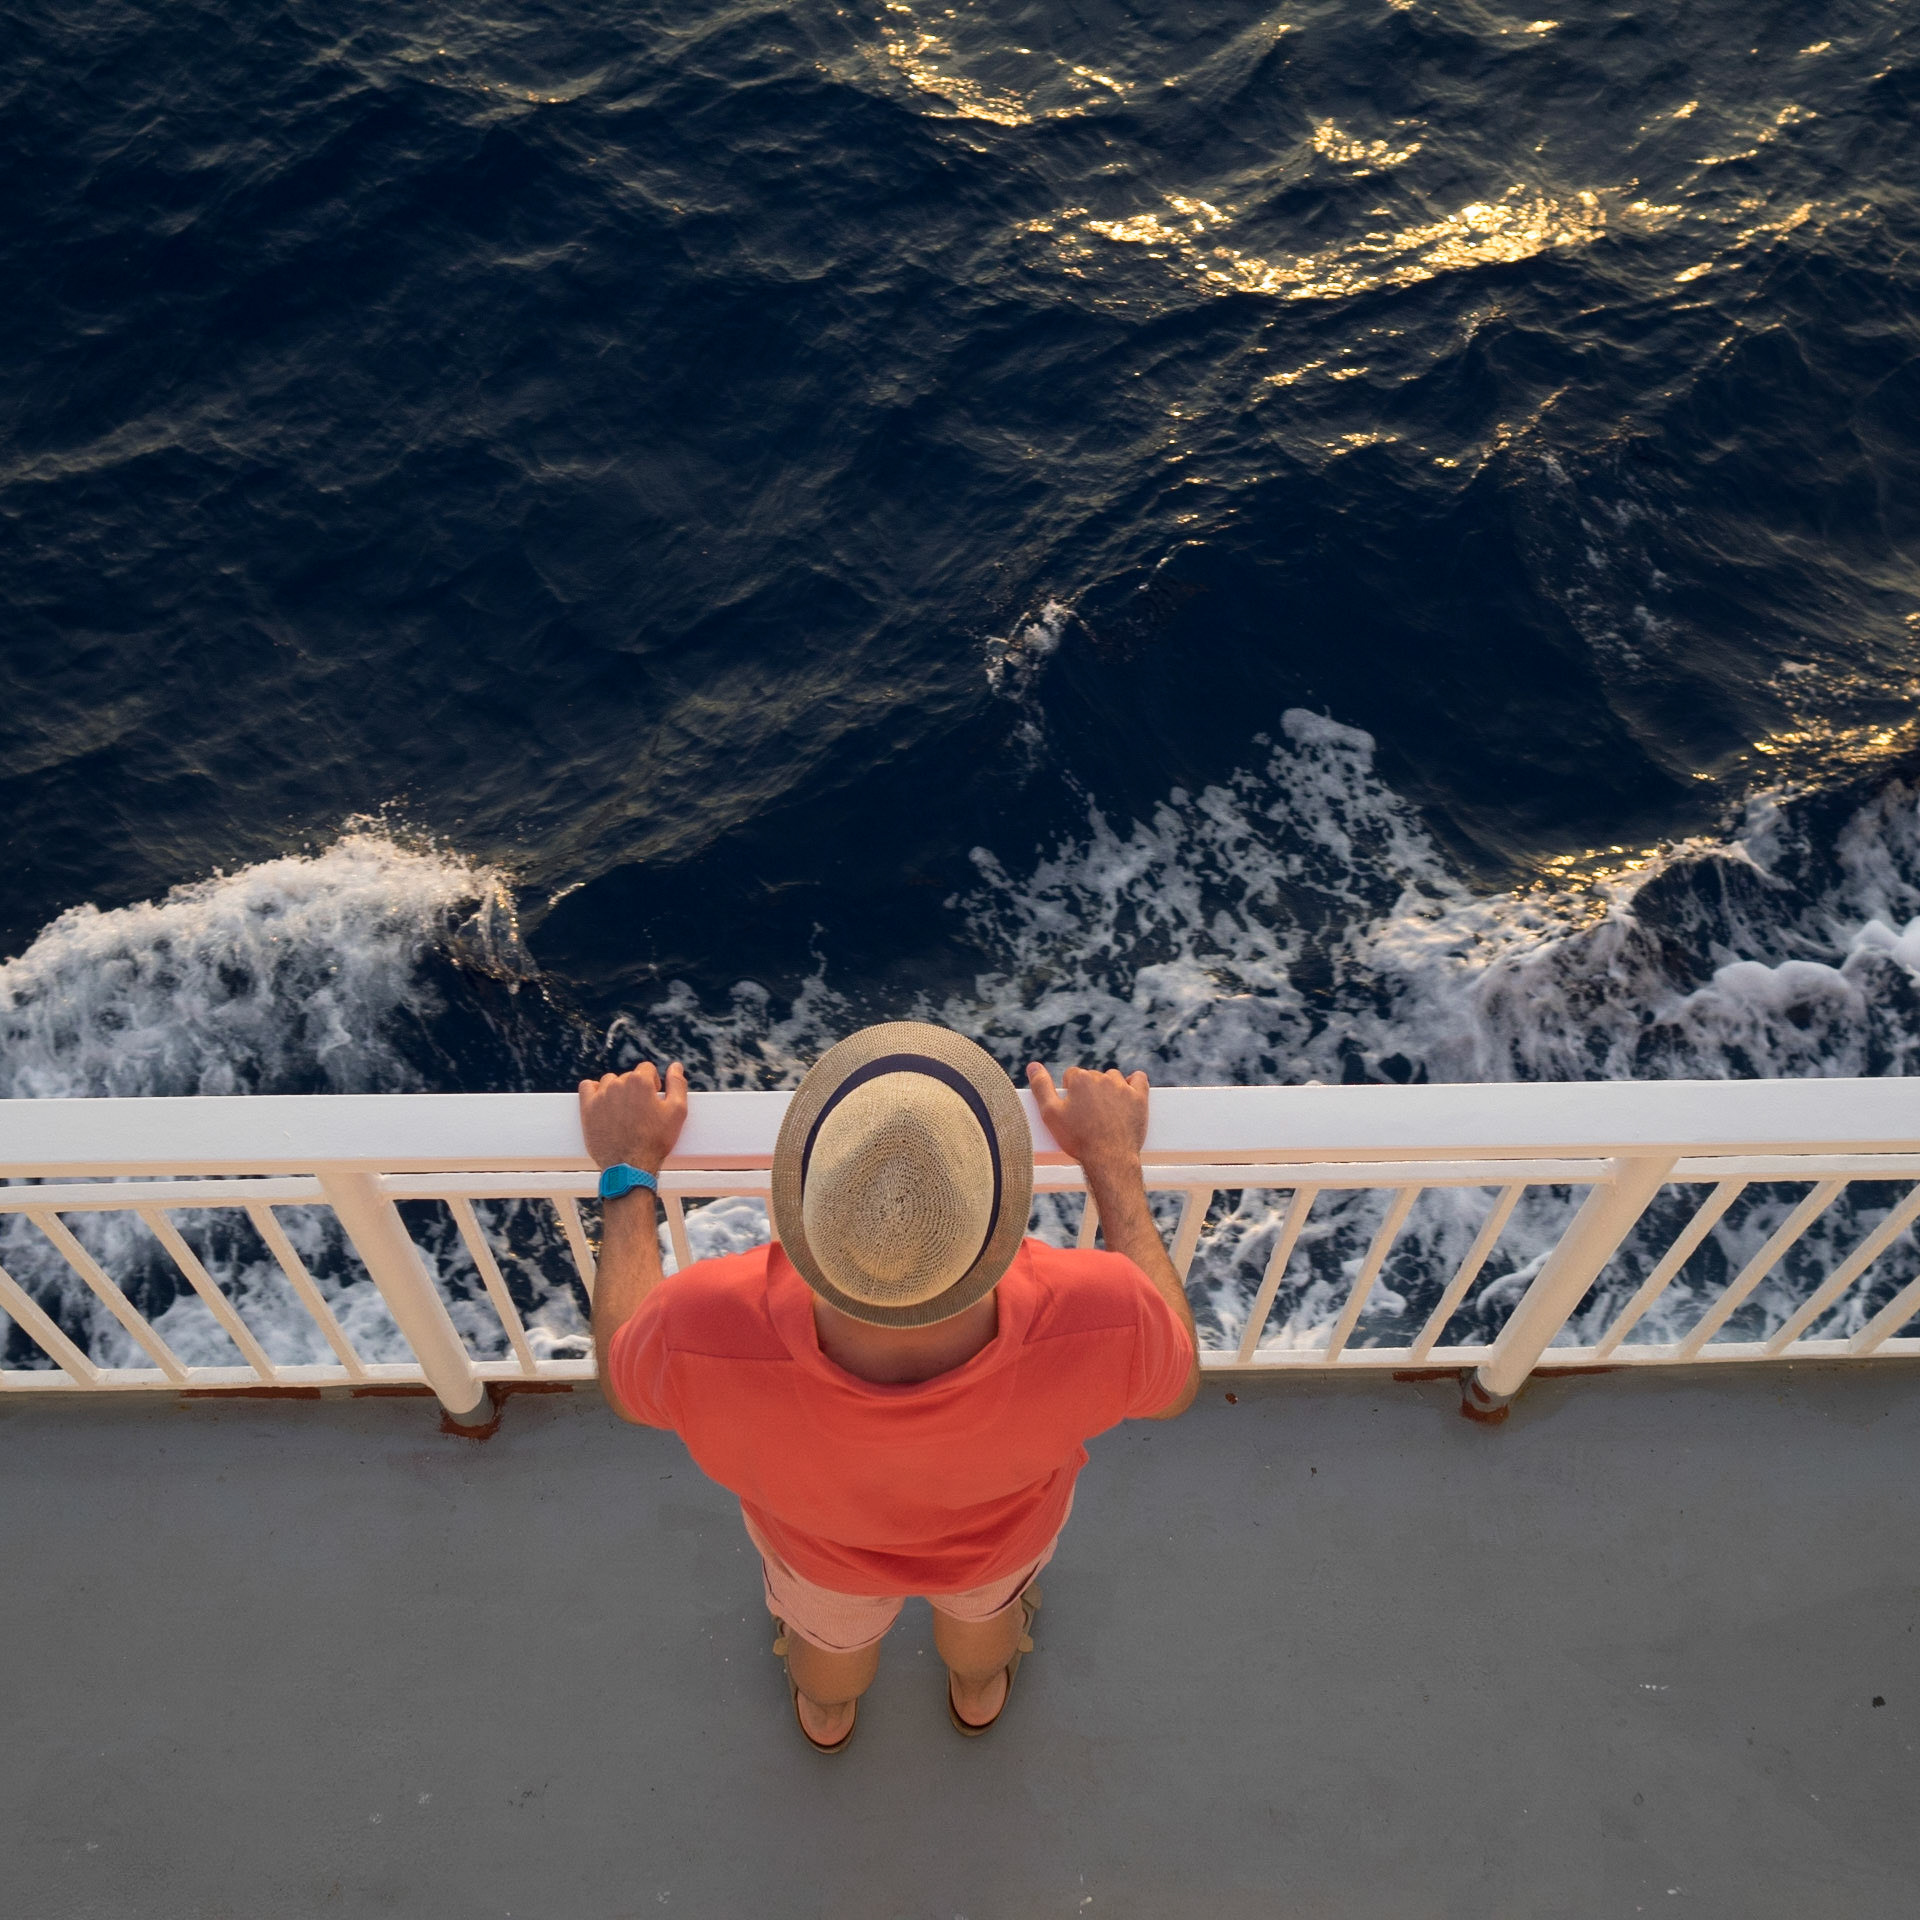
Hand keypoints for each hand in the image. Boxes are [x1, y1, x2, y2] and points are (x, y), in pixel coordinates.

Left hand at [578, 1061, 688, 1174]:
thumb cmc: (656, 1140)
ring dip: (617, 1090)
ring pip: (609, 1082)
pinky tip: (603, 1102)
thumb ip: (677, 1084)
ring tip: (623, 1110)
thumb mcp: (677, 1112)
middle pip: (628, 1077)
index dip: (652, 1083)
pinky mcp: (587, 1109)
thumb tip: (676, 1065)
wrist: (630, 1166)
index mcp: (639, 1081)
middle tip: (641, 1111)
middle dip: (636, 1089)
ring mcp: (601, 1096)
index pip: (646, 1069)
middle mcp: (618, 1084)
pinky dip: (594, 1091)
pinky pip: (587, 1087)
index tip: (653, 1098)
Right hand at [1025, 1062, 1148, 1170]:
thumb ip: (1041, 1087)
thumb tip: (1032, 1065)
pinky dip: (1134, 1083)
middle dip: (1089, 1091)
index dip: (1070, 1092)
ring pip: (1113, 1078)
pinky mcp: (1139, 1098)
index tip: (1072, 1108)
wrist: (1109, 1159)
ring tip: (1105, 1110)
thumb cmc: (1078, 1139)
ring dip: (1109, 1089)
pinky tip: (1127, 1094)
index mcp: (1080, 1079)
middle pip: (1092, 1077)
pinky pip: (1139, 1079)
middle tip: (1087, 1114)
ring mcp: (1123, 1087)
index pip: (1072, 1076)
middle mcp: (1102, 1078)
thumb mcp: (1050, 1114)